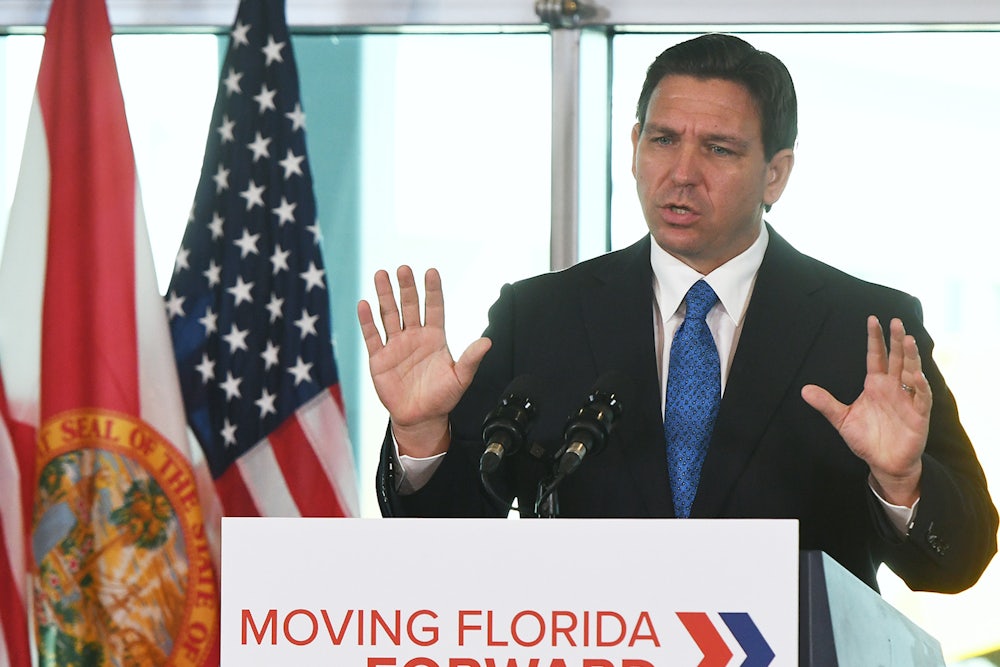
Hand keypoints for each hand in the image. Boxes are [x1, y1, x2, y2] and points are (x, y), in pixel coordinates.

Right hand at [357, 266, 491, 457]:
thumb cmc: (442, 397)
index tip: (431, 272)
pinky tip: (364, 304)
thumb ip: (471, 359)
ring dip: (384, 295)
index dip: (432, 290)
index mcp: (434, 337)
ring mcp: (395, 345)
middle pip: (409, 306)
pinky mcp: (379, 358)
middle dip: (406, 287)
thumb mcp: (461, 378)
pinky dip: (367, 321)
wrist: (421, 418)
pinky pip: (373, 336)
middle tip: (403, 269)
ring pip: (389, 315)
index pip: (433, 308)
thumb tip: (487, 342)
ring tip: (381, 275)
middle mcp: (414, 336)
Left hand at [801, 316, 930, 506]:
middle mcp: (893, 387)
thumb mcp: (841, 419)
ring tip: (907, 340)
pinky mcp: (918, 415)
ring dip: (911, 357)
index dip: (875, 339)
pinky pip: (921, 397)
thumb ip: (826, 404)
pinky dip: (920, 386)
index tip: (872, 319)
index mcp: (875, 385)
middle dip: (896, 340)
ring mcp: (907, 399)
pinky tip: (915, 375)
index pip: (876, 356)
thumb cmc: (866, 439)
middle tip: (896, 321)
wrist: (884, 463)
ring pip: (912, 372)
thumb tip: (803, 390)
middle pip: (896, 359)